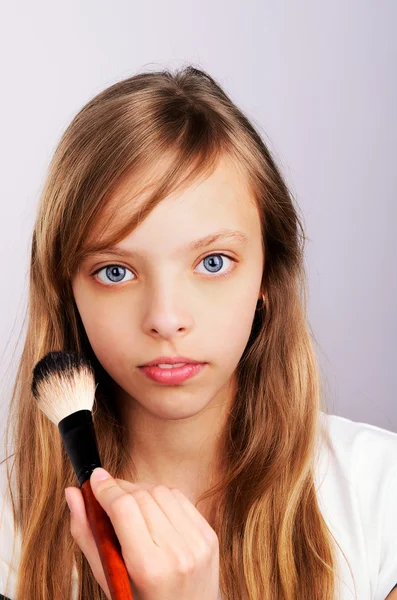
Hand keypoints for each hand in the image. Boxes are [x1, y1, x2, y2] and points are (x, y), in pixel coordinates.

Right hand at [65, 468, 219, 599]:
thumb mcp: (108, 578)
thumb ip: (87, 535)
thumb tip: (72, 493)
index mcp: (148, 568)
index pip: (124, 508)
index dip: (106, 489)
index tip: (94, 478)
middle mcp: (177, 553)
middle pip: (142, 497)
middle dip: (120, 488)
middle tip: (106, 491)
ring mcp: (197, 543)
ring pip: (162, 492)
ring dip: (141, 490)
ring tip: (128, 503)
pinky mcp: (209, 536)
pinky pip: (181, 499)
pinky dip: (162, 497)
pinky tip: (151, 509)